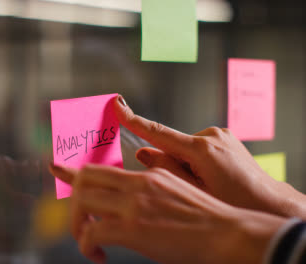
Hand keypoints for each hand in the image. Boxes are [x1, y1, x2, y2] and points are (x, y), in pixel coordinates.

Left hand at [49, 163, 285, 263]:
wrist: (227, 234)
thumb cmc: (206, 217)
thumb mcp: (178, 188)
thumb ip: (154, 181)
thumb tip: (137, 176)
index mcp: (147, 175)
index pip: (100, 167)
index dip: (72, 169)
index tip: (53, 166)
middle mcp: (136, 184)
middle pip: (84, 180)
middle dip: (74, 202)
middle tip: (81, 223)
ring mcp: (133, 205)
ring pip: (83, 203)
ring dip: (77, 225)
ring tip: (88, 242)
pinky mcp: (133, 229)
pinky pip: (92, 233)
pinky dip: (87, 246)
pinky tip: (99, 257)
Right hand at [114, 96, 305, 219]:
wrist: (269, 204)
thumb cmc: (232, 204)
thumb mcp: (194, 193)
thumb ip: (166, 171)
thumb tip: (143, 153)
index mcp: (202, 150)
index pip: (158, 132)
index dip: (133, 120)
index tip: (118, 104)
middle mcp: (211, 135)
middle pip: (173, 145)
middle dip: (171, 162)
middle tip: (186, 186)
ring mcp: (220, 135)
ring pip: (186, 148)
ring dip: (185, 163)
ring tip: (206, 185)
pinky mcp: (226, 138)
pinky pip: (199, 147)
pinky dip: (196, 160)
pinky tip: (211, 178)